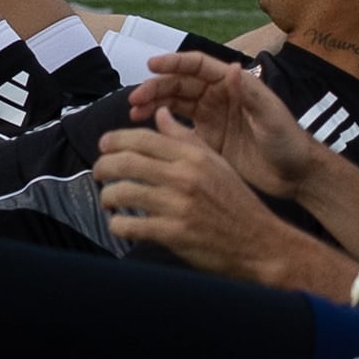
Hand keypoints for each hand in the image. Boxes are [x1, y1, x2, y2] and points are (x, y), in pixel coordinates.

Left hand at [92, 123, 302, 280]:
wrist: (261, 244)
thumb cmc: (237, 203)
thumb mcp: (217, 163)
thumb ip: (185, 138)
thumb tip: (160, 114)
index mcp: (194, 157)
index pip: (142, 139)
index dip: (115, 140)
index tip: (103, 146)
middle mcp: (184, 177)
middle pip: (125, 162)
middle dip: (102, 167)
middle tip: (98, 173)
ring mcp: (177, 206)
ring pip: (123, 192)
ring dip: (107, 196)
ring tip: (108, 200)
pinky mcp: (173, 234)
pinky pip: (130, 225)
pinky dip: (118, 225)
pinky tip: (120, 224)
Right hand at [132, 49, 309, 195]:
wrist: (297, 175)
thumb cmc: (290, 141)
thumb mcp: (271, 116)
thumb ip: (250, 93)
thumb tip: (231, 67)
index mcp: (233, 84)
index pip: (197, 66)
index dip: (173, 63)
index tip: (151, 65)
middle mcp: (218, 97)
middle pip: (179, 84)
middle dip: (155, 88)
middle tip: (135, 100)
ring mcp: (210, 118)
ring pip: (173, 104)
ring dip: (152, 105)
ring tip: (133, 113)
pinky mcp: (207, 140)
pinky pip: (177, 129)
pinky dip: (160, 126)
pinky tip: (146, 129)